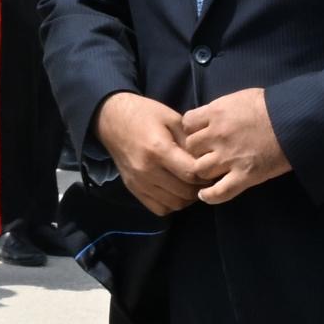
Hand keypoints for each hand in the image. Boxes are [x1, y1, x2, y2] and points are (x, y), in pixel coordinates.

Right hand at [95, 92, 198, 217]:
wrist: (112, 120)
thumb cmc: (145, 114)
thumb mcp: (172, 118)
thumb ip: (190, 140)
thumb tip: (206, 161)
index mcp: (158, 150)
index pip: (191, 174)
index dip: (206, 174)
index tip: (211, 168)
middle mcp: (147, 170)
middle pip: (184, 192)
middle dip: (200, 187)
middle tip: (205, 178)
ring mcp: (138, 183)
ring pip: (174, 204)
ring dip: (188, 198)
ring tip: (192, 184)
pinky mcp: (133, 189)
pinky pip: (159, 208)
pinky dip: (172, 204)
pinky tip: (176, 191)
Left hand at [175, 87, 289, 205]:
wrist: (296, 120)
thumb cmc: (272, 105)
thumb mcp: (240, 98)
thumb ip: (220, 108)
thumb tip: (208, 117)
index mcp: (216, 113)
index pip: (187, 123)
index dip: (191, 129)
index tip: (199, 133)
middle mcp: (218, 136)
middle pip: (190, 148)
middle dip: (196, 150)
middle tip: (206, 152)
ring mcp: (230, 158)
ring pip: (199, 170)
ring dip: (203, 171)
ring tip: (209, 171)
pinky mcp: (244, 176)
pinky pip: (219, 192)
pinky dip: (209, 196)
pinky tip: (205, 195)